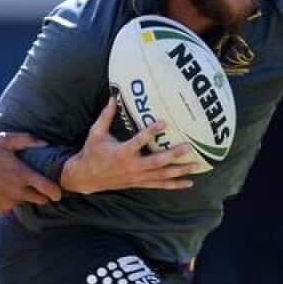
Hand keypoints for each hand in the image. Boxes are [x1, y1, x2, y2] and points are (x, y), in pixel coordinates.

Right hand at [0, 132, 62, 214]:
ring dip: (21, 197)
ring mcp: (8, 203)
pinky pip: (8, 209)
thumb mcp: (4, 141)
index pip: (49, 189)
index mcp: (23, 175)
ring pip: (23, 203)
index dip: (57, 192)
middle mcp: (18, 191)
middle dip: (40, 195)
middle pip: (40, 200)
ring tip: (9, 185)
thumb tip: (45, 143)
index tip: (58, 194)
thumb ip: (26, 140)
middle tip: (33, 187)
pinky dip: (6, 202)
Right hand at [60, 99, 203, 194]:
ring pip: (162, 176)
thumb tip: (112, 98)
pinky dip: (175, 185)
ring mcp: (137, 177)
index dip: (152, 131)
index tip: (165, 122)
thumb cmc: (91, 153)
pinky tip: (189, 183)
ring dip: (180, 171)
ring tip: (196, 165)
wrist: (86, 177)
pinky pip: (160, 185)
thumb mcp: (95, 133)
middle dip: (174, 155)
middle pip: (157, 162)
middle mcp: (132, 167)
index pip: (139, 141)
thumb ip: (106, 116)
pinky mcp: (139, 183)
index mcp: (121, 153)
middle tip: (189, 147)